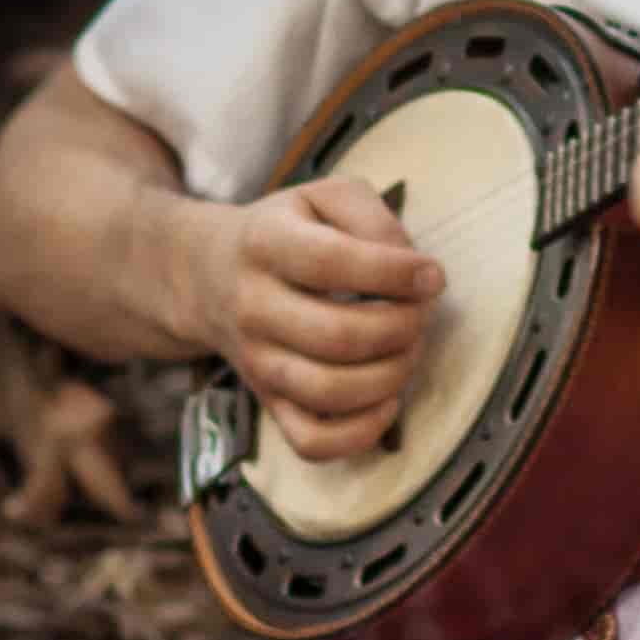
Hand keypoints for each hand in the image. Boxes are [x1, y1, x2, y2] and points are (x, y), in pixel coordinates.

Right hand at [182, 176, 443, 461]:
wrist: (208, 275)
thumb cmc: (288, 231)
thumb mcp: (326, 197)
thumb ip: (374, 218)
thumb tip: (413, 267)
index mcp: (266, 244)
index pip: (333, 263)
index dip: (395, 272)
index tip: (431, 275)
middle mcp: (253, 307)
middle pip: (337, 337)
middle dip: (402, 327)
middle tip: (421, 313)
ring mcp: (257, 361)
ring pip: (328, 392)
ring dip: (391, 376)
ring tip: (408, 348)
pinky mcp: (268, 401)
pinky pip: (311, 442)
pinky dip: (360, 433)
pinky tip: (388, 401)